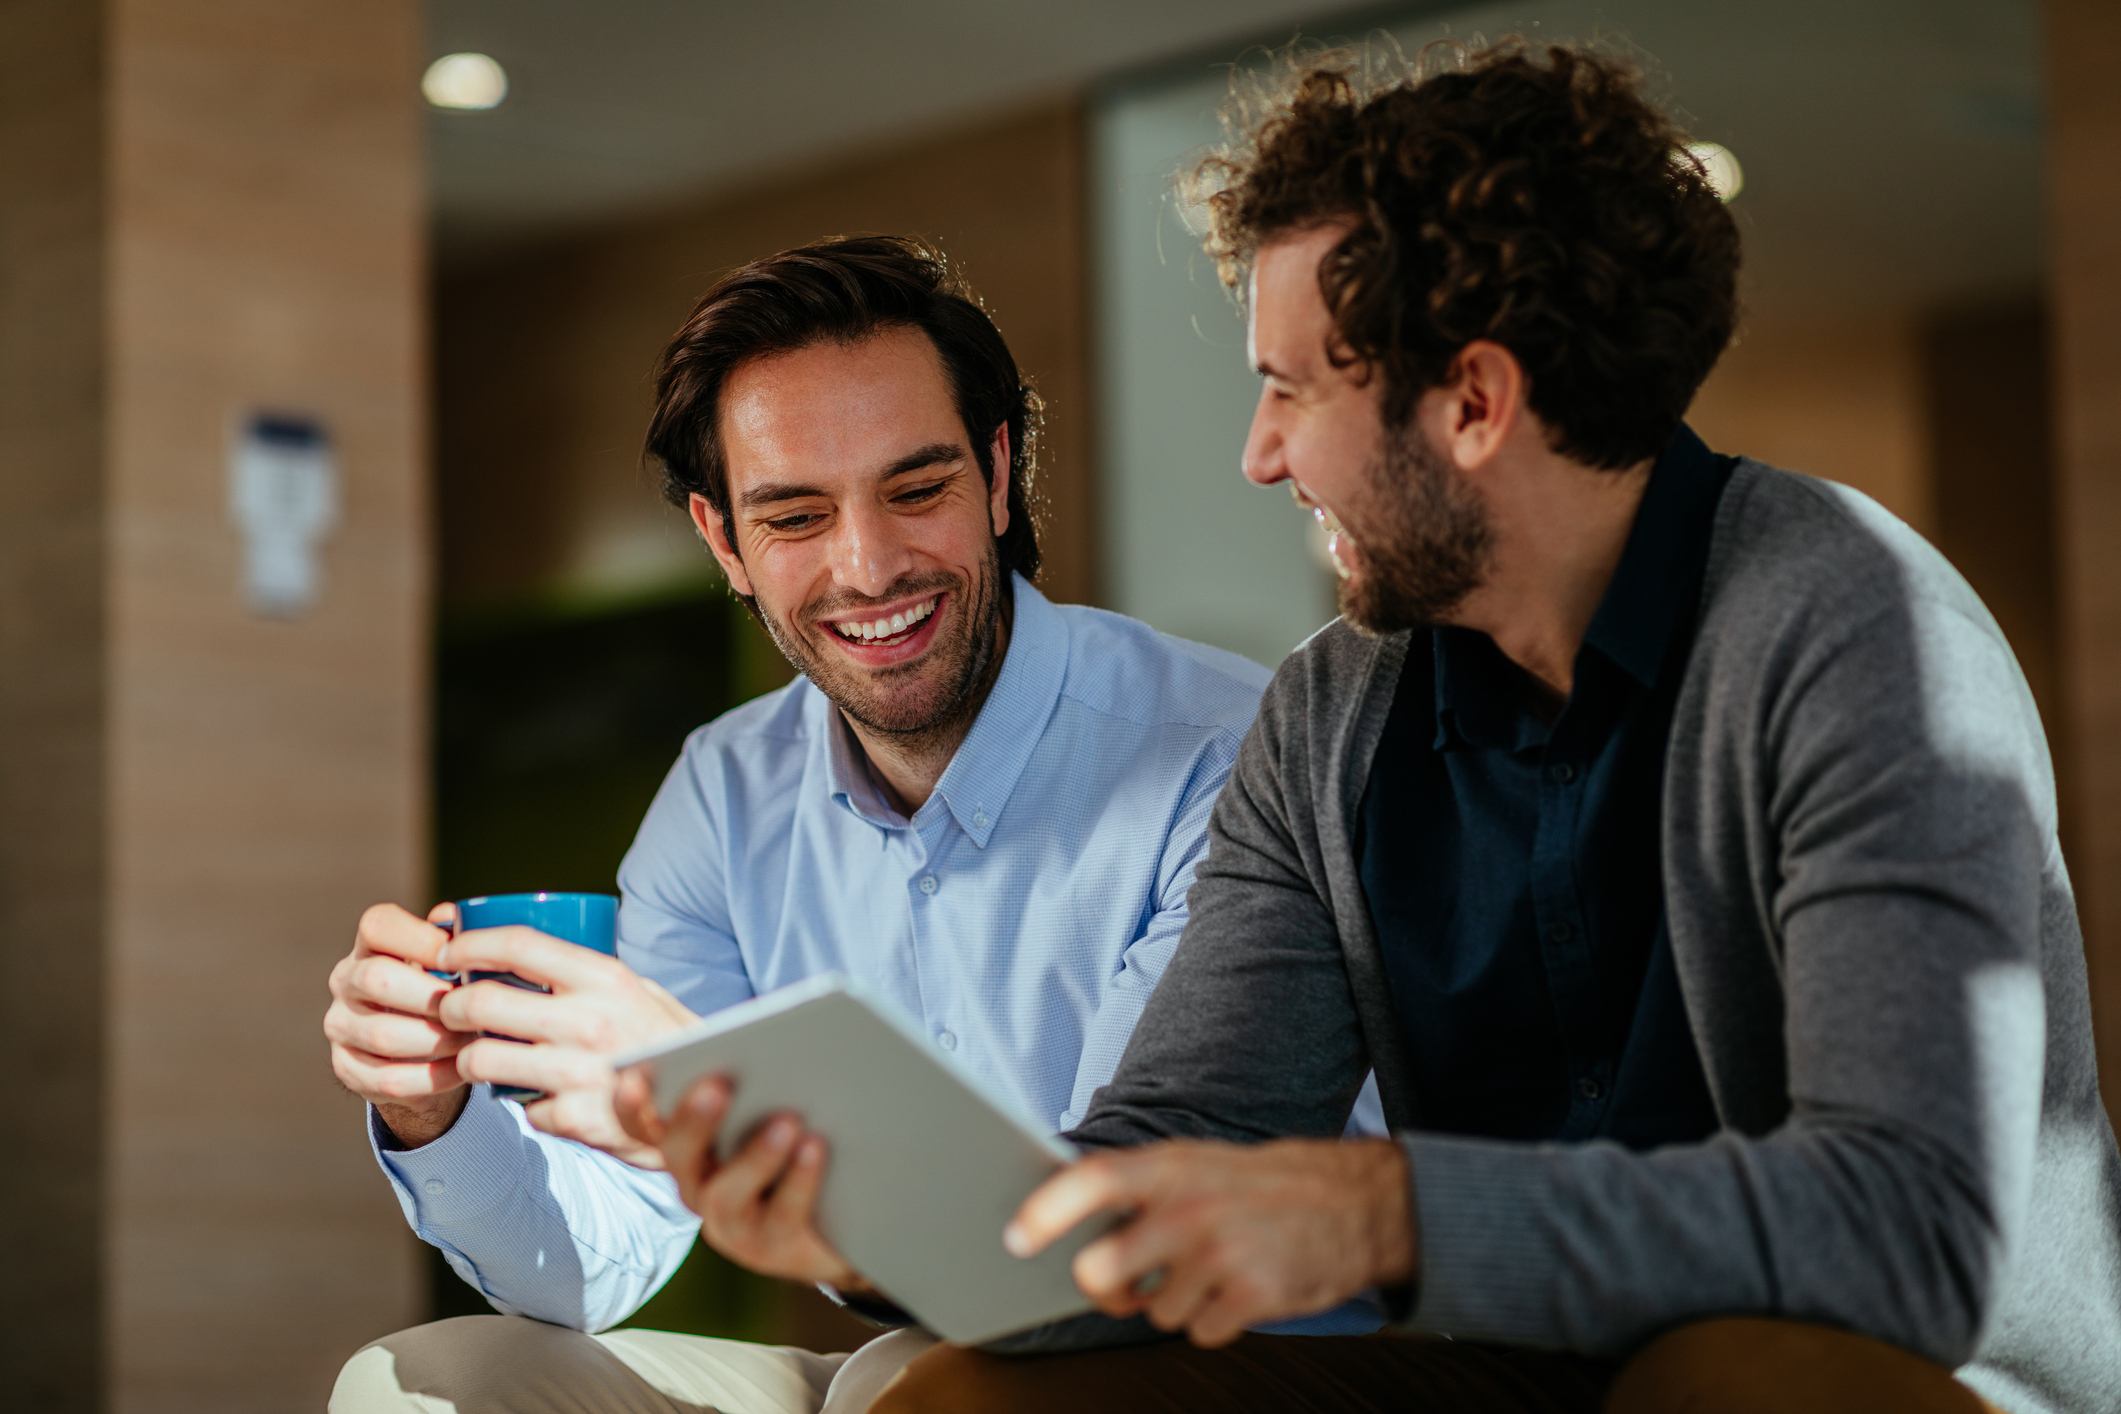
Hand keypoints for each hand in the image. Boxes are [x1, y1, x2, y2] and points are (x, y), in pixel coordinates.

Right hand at [324, 902, 474, 1145]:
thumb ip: (456, 939)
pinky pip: (388, 1078)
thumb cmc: (445, 991)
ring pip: (383, 1034)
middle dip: (433, 997)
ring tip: (474, 1040)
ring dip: (437, 1040)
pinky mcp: (346, 1069)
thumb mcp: (451, 962)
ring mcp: (340, 1026)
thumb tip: (453, 917)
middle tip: (473, 1009)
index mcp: (370, 944)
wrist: (426, 1051)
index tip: (461, 959)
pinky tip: (461, 1070)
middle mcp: (345, 980)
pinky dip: (431, 1077)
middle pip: (377, 979)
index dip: (421, 940)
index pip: (378, 925)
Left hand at [437, 926, 696, 1167]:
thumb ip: (589, 974)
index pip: (519, 945)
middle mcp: (591, 1021)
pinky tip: (538, 1098)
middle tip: (451, 1012)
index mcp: (607, 978)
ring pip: (481, 1059)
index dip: (471, 944)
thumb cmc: (668, 1041)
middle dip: (452, 1007)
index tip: (448, 951)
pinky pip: (518, 1107)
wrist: (715, 1113)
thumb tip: (515, 948)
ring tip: (478, 1057)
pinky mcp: (574, 1121)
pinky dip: (521, 1104)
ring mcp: (580, 1074)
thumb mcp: (641, 992)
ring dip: (468, 1059)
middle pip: (483, 1002)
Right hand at [615, 1070, 865, 1288]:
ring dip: (756, 1156)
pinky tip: (817, 1147)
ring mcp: (730, 1222)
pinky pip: (781, 1215)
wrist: (840, 1220)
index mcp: (687, 1143)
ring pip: (727, 1194)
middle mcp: (696, 1185)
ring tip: (788, 1121)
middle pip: (679, 1154)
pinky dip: (800, 1180)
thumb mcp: (770, 1107)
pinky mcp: (771, 1246)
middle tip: (716, 1086)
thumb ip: (757, 1079)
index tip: (635, 1073)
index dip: (629, 1102)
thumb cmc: (794, 1145)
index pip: (640, 1123)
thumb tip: (774, 1039)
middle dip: (694, 1121)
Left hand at [1004, 1138, 1414, 1347]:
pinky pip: (1199, 1333)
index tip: (1016, 1238)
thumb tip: (1066, 1221)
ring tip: (1209, 1269)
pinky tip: (1237, 1289)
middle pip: (1102, 1271)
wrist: (1356, 1202)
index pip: (1094, 1181)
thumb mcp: (1198, 1163)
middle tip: (1121, 1284)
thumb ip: (1139, 1188)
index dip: (1047, 1210)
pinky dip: (1212, 1321)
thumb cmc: (1261, 1185)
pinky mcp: (1254, 1296)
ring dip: (1173, 1303)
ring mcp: (1222, 1255)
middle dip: (1103, 1289)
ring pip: (1154, 1312)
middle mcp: (1191, 1209)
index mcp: (1172, 1167)